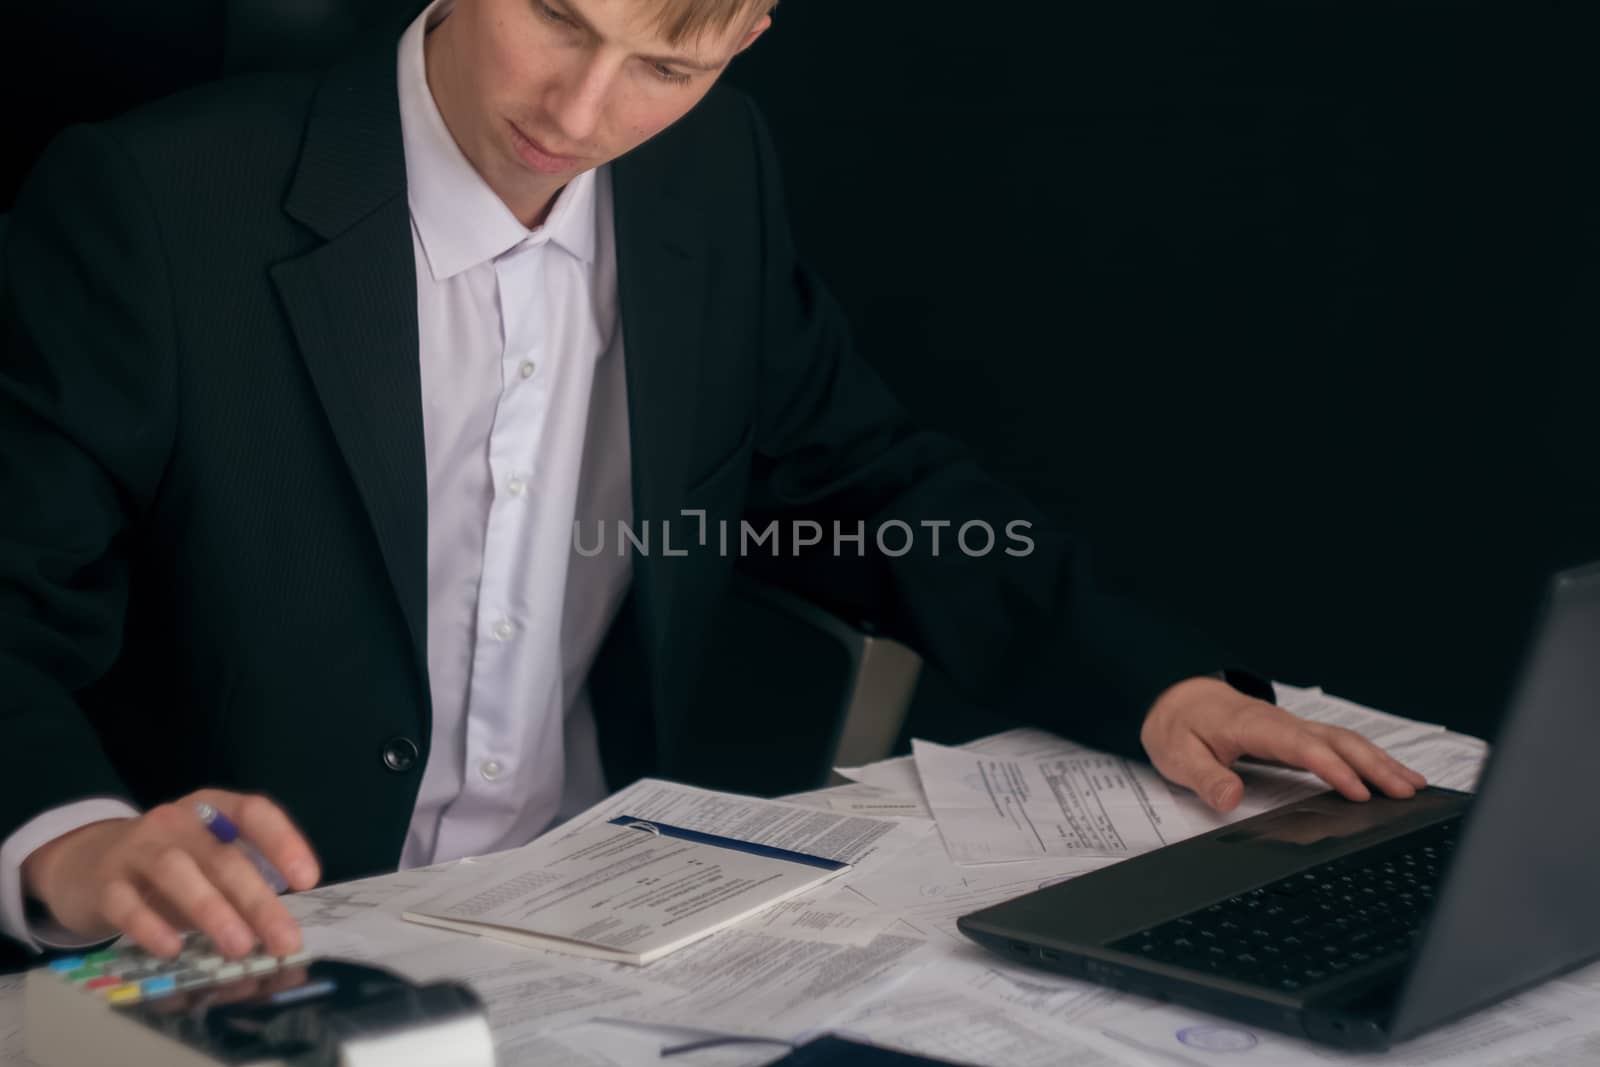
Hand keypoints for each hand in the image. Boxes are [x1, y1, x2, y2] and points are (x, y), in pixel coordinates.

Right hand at [20, 790, 320, 958]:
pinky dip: (151, 926)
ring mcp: (136, 848)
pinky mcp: (104, 883)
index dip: (283, 842)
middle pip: (222, 856)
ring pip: (177, 873)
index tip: (308, 880)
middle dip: (258, 900)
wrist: (85, 863)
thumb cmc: (167, 867)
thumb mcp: (207, 861)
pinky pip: (126, 903)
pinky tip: (173, 949)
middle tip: (285, 940)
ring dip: (212, 911)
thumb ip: (242, 883)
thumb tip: (283, 927)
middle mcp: (176, 821)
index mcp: (212, 810)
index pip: (254, 812)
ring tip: (240, 947)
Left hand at [1140, 677, 1427, 812]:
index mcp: (1254, 726)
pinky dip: (1366, 757)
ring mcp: (1291, 728)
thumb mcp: (1178, 755)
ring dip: (1378, 760)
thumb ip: (1205, 777)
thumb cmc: (1179, 726)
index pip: (1301, 747)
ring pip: (1343, 740)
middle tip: (1406, 790)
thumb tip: (1230, 799)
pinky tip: (1387, 773)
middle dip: (1373, 764)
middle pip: (1335, 740)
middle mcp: (1280, 723)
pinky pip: (1336, 744)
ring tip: (1412, 784)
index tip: (1358, 791)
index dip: (1332, 768)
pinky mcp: (1295, 736)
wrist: (1177, 699)